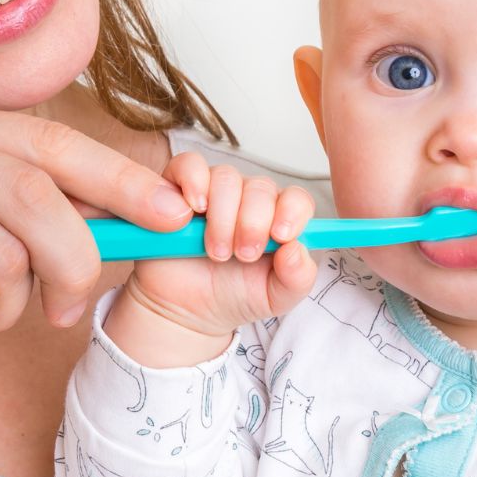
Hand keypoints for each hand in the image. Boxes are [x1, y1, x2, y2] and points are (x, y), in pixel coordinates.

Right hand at [109, 152, 316, 361]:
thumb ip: (297, 278)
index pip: (295, 198)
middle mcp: (247, 199)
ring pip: (227, 178)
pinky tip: (195, 210)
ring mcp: (214, 191)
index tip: (280, 236)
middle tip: (243, 255)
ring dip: (223, 217)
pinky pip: (190, 165)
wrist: (186, 311)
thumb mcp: (275, 298)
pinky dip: (193, 182)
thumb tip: (297, 249)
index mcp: (276, 219)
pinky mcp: (179, 188)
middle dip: (253, 223)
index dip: (292, 211)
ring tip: (216, 252)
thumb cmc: (234, 296)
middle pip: (261, 187)